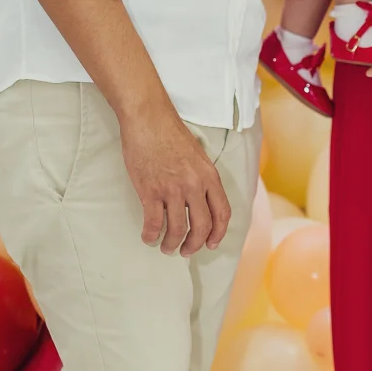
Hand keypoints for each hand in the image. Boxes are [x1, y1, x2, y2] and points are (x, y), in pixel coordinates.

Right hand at [120, 106, 231, 256]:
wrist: (149, 119)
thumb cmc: (171, 134)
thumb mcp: (198, 156)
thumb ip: (202, 178)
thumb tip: (201, 200)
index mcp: (209, 176)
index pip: (222, 213)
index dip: (218, 234)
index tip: (212, 244)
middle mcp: (194, 185)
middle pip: (202, 226)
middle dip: (195, 245)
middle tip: (187, 251)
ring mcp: (172, 189)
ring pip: (178, 229)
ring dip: (172, 244)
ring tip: (167, 248)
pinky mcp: (151, 190)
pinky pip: (154, 222)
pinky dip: (151, 234)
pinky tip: (149, 237)